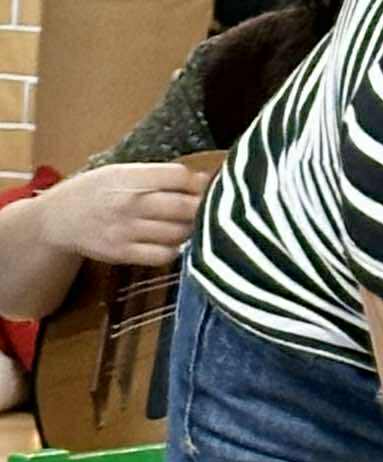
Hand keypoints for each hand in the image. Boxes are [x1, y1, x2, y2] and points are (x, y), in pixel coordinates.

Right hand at [39, 163, 207, 268]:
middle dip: (202, 209)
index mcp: (129, 176)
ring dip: (192, 231)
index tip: (207, 187)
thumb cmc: (96, 192)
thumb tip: (200, 180)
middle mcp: (130, 203)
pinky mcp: (125, 253)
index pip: (178, 176)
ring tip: (193, 227)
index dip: (199, 182)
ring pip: (178, 233)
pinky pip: (163, 255)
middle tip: (209, 211)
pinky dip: (175, 250)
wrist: (60, 218)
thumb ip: (155, 177)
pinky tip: (174, 243)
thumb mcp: (119, 172)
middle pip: (184, 207)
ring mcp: (128, 230)